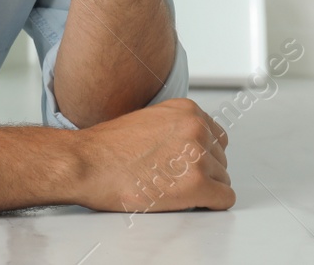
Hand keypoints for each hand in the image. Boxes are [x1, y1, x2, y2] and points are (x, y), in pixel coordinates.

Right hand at [65, 97, 233, 213]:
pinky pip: (225, 198)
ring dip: (203, 187)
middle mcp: (196, 128)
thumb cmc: (108, 148)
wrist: (88, 163)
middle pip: (220, 158)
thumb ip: (176, 128)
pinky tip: (188, 201)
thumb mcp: (148, 120)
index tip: (186, 162)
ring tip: (172, 188)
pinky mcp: (197, 184)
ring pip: (222, 179)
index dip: (200, 153)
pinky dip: (210, 203)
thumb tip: (191, 147)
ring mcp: (198, 156)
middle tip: (174, 177)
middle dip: (202, 170)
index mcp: (186, 110)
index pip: (216, 136)